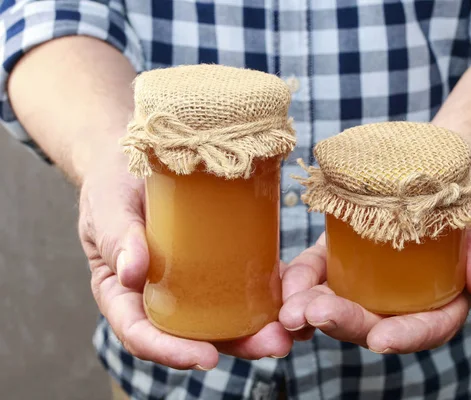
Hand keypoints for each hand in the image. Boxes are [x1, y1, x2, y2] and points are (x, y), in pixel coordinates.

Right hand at [79, 155, 291, 369]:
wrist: (141, 158)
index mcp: (123, 293)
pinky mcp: (215, 263)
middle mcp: (157, 296)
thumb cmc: (113, 184)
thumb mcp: (108, 206)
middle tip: (271, 344)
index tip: (205, 357)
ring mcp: (189, 283)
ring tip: (289, 330)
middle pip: (191, 334)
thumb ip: (116, 236)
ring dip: (255, 329)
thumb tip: (131, 274)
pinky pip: (237, 286)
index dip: (170, 352)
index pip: (141, 333)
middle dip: (233, 346)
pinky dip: (262, 296)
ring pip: (220, 317)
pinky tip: (289, 296)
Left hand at [279, 189, 470, 352]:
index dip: (405, 336)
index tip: (380, 340)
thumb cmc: (466, 206)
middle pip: (372, 322)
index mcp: (439, 302)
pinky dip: (299, 281)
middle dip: (342, 322)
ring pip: (338, 305)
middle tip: (313, 316)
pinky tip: (282, 284)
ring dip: (310, 309)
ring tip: (288, 310)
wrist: (436, 176)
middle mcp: (399, 301)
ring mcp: (367, 284)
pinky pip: (317, 275)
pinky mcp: (342, 260)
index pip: (425, 327)